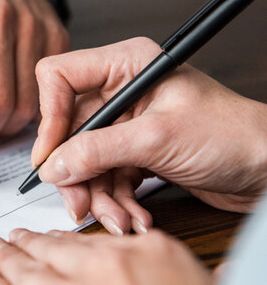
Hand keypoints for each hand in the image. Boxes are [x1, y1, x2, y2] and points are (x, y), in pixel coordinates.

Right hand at [32, 37, 266, 233]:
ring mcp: (129, 124)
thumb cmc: (234, 135)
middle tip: (77, 203)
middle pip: (69, 130)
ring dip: (98, 195)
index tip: (51, 155)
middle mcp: (123, 91)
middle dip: (75, 172)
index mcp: (126, 65)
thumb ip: (98, 151)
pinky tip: (133, 216)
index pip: (60, 76)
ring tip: (116, 219)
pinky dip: (116, 201)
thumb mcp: (158, 139)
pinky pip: (106, 178)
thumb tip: (54, 165)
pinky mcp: (136, 152)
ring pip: (86, 161)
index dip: (50, 115)